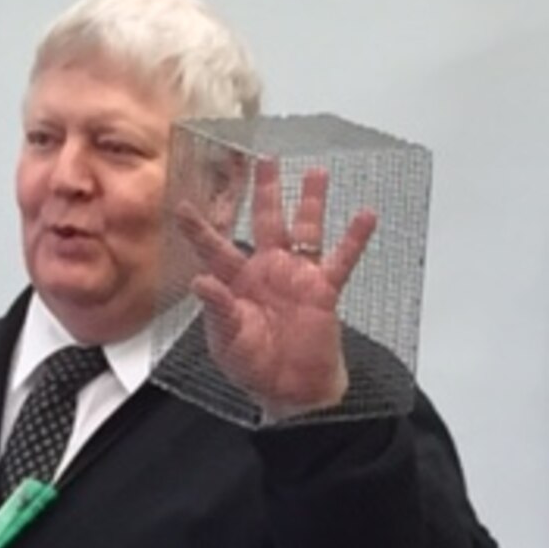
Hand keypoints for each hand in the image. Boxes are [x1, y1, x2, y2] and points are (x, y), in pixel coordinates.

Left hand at [177, 158, 375, 421]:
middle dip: (266, 191)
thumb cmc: (253, 366)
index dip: (199, 229)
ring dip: (312, 201)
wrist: (291, 389)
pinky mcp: (324, 290)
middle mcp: (267, 270)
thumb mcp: (228, 341)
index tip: (182, 206)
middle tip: (265, 158)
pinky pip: (341, 260)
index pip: (215, 249)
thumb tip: (200, 282)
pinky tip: (366, 214)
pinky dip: (354, 238)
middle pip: (266, 222)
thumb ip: (218, 310)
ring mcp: (298, 277)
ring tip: (317, 171)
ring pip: (305, 230)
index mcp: (237, 281)